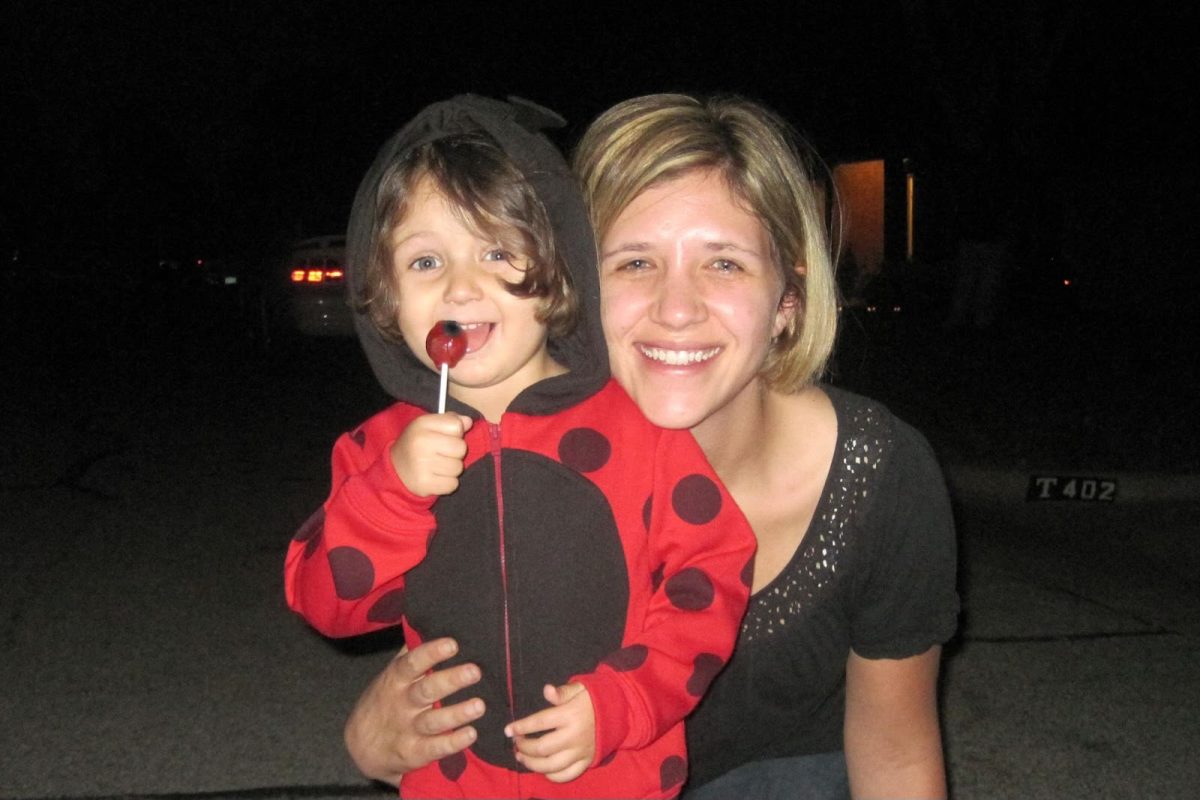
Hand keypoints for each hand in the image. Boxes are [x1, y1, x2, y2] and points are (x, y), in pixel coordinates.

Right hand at [343, 638, 485, 785]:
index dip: (431, 653)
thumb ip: (410, 653)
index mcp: (396, 680)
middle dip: (451, 680)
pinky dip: (453, 742)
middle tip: (475, 672)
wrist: (360, 747)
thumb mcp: (390, 676)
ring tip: (479, 705)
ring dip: (457, 713)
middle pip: (426, 690)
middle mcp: (402, 703)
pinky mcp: (414, 752)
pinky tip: (471, 734)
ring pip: (433, 720)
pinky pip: (435, 748)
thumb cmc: (384, 701)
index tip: (453, 644)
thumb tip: (429, 622)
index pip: (412, 663)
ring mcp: (408, 729)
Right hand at [390, 413, 471, 496]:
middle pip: (461, 448)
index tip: (444, 437)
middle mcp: (420, 443)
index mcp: (422, 424)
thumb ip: (450, 420)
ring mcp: (421, 465)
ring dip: (452, 469)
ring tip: (438, 467)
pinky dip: (447, 483)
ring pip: (458, 468)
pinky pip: (452, 484)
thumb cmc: (417, 444)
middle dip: (455, 453)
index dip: (455, 433)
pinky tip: (436, 478)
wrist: (395, 470)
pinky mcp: (424, 484)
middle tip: (441, 454)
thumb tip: (469, 422)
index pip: (456, 426)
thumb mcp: (429, 426)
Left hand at [505, 683, 594, 783]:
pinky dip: (552, 776)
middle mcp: (574, 736)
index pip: (540, 722)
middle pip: (542, 748)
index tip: (508, 730)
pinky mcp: (587, 761)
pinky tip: (543, 769)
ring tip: (521, 757)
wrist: (620, 712)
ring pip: (551, 766)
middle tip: (516, 743)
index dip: (521, 727)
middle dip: (523, 747)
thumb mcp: (581, 688)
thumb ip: (563, 691)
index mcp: (570, 715)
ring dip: (532, 764)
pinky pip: (566, 775)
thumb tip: (546, 690)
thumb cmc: (595, 698)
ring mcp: (580, 751)